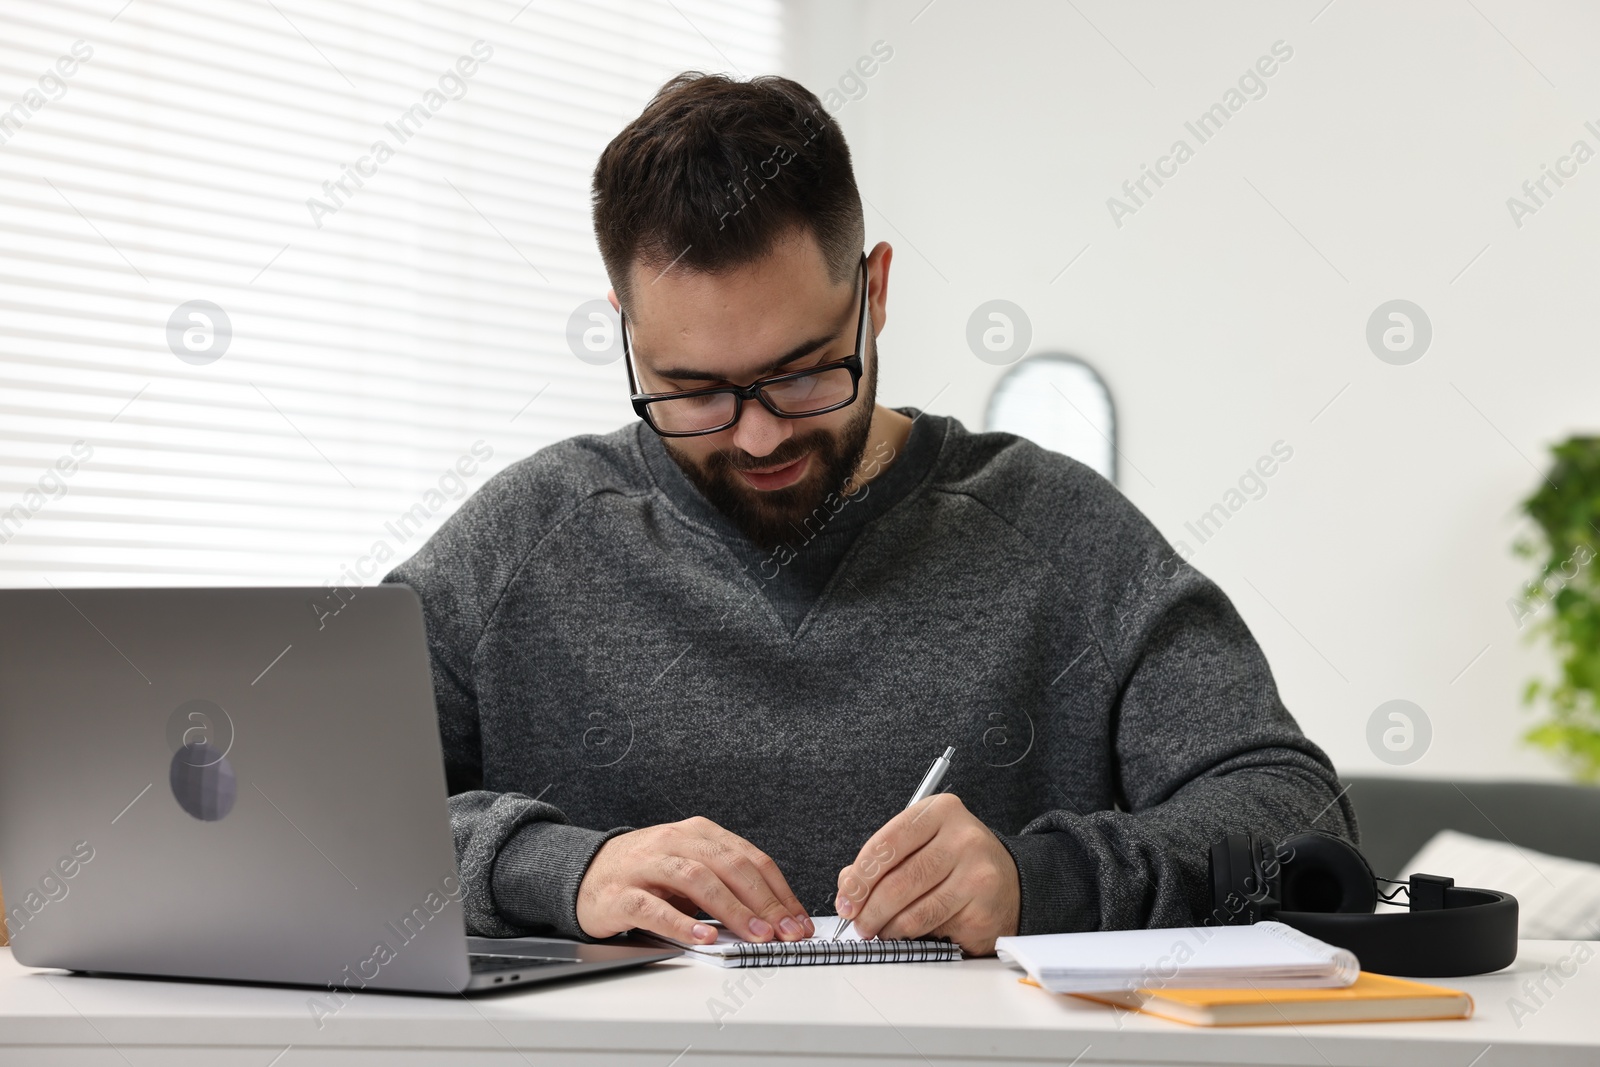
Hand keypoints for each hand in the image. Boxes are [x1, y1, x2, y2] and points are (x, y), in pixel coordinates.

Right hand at [576, 816, 814, 945]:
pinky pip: (654, 908)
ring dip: (732, 909)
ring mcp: (645, 865)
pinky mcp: (620, 893)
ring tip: (756, 934)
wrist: (586, 873)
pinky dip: (682, 923)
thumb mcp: (690, 867)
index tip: (798, 920)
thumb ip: (726, 883)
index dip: (779, 890)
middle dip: (764, 901)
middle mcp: (674, 841)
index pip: (749, 857)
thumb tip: (774, 917)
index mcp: (698, 832)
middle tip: (786, 931)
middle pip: (729, 866)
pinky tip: (703, 937)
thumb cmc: (646, 873)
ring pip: (697, 880)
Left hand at [833, 793, 1019, 955]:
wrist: (1010, 881)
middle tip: (858, 923)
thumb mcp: (920, 844)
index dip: (859, 876)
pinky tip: (906, 933)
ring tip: (878, 930)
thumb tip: (848, 888)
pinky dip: (911, 937)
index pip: (887, 843)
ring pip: (913, 910)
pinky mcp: (983, 910)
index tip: (846, 898)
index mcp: (941, 811)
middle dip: (869, 909)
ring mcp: (977, 874)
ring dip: (886, 927)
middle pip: (898, 880)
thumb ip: (882, 859)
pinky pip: (933, 928)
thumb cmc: (955, 861)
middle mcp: (963, 838)